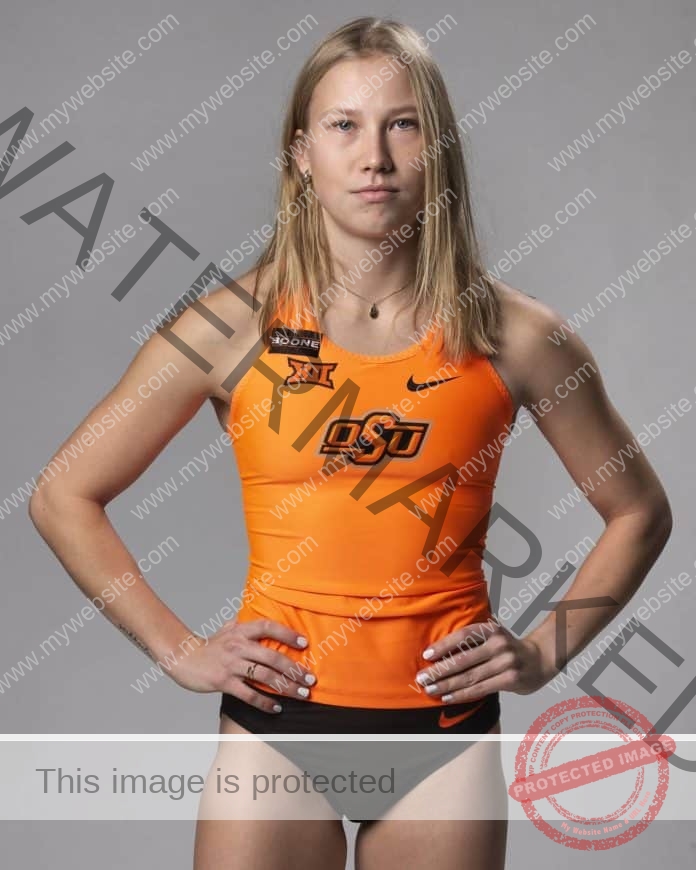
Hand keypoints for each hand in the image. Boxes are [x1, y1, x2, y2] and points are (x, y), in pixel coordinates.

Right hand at [169, 618, 316, 712]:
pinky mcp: (224, 682)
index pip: (268, 627)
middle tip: (310, 679)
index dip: (287, 633)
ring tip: (302, 694)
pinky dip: (265, 702)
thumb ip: (242, 624)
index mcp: (241, 631)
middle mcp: (238, 646)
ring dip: (286, 687)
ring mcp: (231, 664)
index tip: (304, 643)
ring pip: (265, 676)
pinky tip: (277, 708)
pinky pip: (249, 694)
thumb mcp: (225, 630)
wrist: (182, 658)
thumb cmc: (208, 646)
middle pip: (272, 656)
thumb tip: (254, 620)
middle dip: (295, 669)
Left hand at [414, 622, 550, 702]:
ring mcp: (506, 662)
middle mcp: (499, 644)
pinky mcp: (511, 679)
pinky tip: (448, 697)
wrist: (541, 658)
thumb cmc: (509, 648)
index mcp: (491, 629)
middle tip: (422, 678)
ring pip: (470, 677)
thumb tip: (440, 653)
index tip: (426, 656)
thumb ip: (473, 641)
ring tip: (430, 689)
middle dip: (439, 670)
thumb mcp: (493, 635)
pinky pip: (481, 689)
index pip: (462, 636)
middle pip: (463, 659)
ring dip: (447, 685)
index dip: (443, 646)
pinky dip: (462, 694)